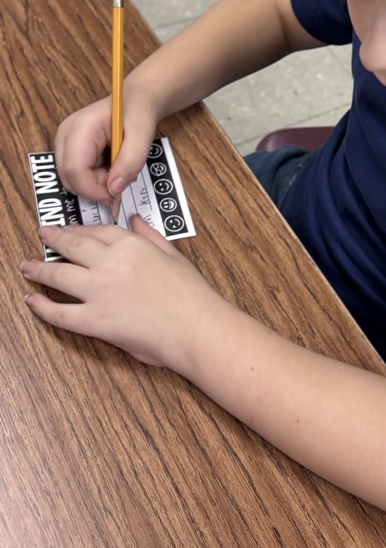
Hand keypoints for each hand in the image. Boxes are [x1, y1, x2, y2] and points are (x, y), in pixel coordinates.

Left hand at [21, 216, 223, 368]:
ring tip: (27, 266)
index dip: (80, 229)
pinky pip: (60, 313)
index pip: (98, 231)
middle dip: (53, 239)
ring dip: (38, 269)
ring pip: (58, 275)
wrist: (194, 327)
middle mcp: (110, 264)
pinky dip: (43, 307)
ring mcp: (99, 292)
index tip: (71, 229)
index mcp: (131, 246)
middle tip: (43, 235)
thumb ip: (150, 235)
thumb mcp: (173, 255)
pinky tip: (32, 301)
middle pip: (72, 246)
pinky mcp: (94, 321)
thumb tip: (135, 220)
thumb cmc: (191, 294)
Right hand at [55, 90, 158, 202]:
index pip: (74, 169)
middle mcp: (65, 134)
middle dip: (96, 186)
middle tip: (121, 178)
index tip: (115, 195)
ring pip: (73, 179)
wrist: (136, 100)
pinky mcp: (69, 149)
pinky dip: (96, 177)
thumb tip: (114, 189)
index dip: (93, 189)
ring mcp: (64, 142)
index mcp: (80, 127)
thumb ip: (130, 162)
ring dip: (97, 182)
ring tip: (118, 166)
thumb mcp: (142, 136)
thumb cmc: (138, 112)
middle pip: (70, 177)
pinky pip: (77, 174)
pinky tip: (111, 164)